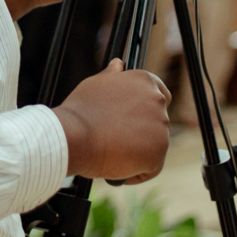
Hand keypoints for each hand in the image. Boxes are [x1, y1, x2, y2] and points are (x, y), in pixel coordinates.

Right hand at [55, 59, 170, 183]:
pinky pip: (151, 167)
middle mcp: (157, 101)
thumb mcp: (96, 84)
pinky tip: (116, 165)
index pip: (161, 94)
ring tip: (111, 151)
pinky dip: (136, 172)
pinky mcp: (158, 154)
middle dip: (140, 132)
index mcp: (145, 81)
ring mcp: (160, 128)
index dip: (148, 110)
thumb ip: (113, 76)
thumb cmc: (82, 111)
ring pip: (154, 146)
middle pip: (157, 123)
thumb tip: (118, 65)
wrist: (74, 136)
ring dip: (137, 152)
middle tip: (114, 138)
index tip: (136, 121)